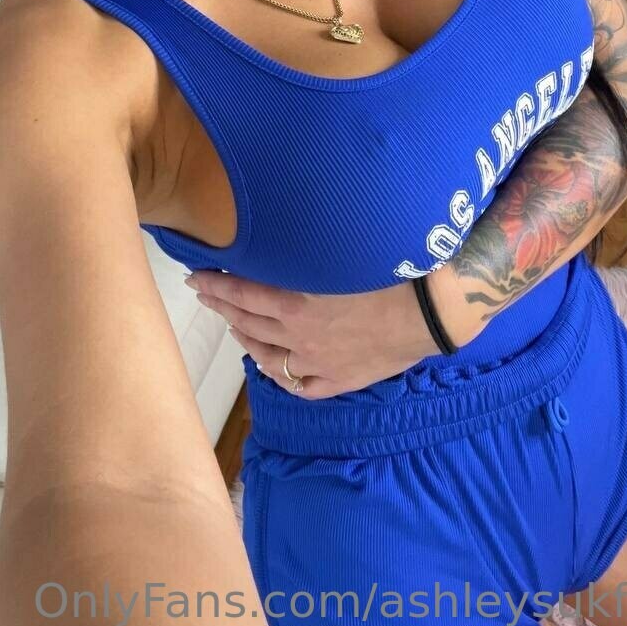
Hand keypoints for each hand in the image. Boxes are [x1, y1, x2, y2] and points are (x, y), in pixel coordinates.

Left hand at [183, 271, 447, 399]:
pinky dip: (280, 374)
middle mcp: (298, 337)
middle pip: (248, 323)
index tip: (197, 277)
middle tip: (206, 294)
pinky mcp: (337, 381)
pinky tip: (270, 365)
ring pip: (267, 356)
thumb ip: (301, 255)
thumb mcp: (337, 256)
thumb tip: (274, 241)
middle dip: (223, 307)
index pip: (241, 294)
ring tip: (233, 326)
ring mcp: (316, 363)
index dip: (216, 286)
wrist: (429, 311)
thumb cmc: (388, 272)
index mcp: (295, 303)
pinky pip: (298, 384)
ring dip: (245, 338)